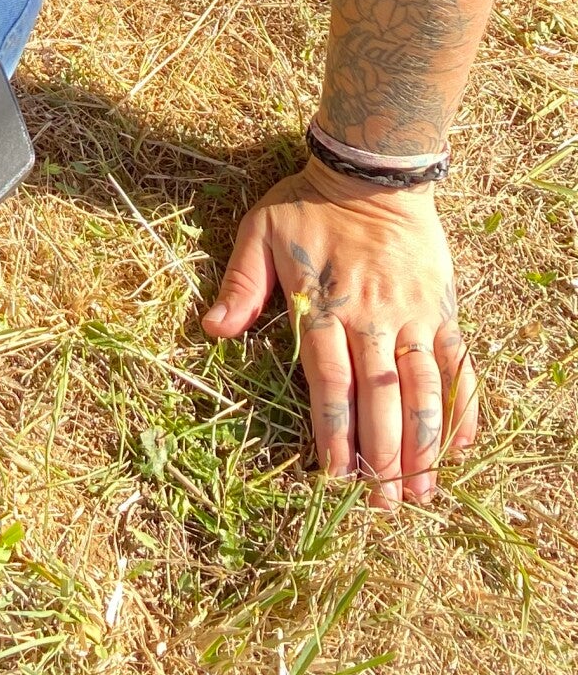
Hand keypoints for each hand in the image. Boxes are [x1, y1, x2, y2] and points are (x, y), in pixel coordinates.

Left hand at [202, 164, 476, 506]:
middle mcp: (372, 319)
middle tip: (382, 505)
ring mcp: (412, 317)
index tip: (335, 475)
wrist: (373, 169)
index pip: (330, 382)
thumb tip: (211, 329)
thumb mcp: (260, 231)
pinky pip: (457, 364)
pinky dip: (463, 406)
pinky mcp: (441, 309)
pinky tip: (462, 445)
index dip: (333, 432)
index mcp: (324, 307)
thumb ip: (241, 284)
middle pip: (379, 398)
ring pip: (422, 390)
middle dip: (380, 455)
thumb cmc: (309, 202)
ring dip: (423, 444)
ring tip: (420, 491)